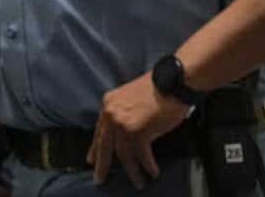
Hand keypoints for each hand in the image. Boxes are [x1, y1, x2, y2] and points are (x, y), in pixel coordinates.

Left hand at [87, 72, 189, 188]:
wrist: (173, 82)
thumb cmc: (158, 89)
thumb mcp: (130, 99)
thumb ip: (123, 114)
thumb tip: (123, 134)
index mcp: (108, 104)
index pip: (99, 131)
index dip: (95, 148)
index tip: (92, 160)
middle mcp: (111, 114)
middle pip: (104, 145)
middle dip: (102, 164)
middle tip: (100, 179)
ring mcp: (123, 123)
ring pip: (123, 154)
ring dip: (132, 171)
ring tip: (137, 182)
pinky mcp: (138, 131)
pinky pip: (141, 155)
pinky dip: (147, 165)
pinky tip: (152, 172)